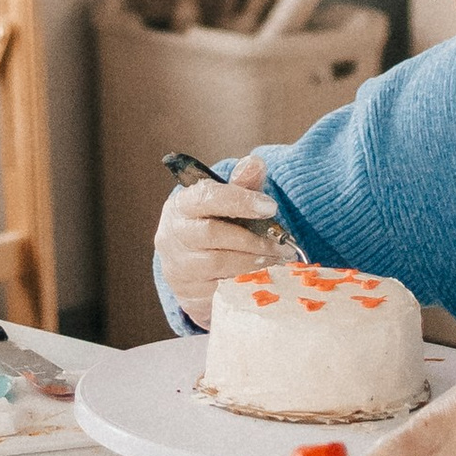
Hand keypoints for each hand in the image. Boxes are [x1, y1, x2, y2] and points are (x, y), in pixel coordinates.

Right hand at [155, 151, 287, 322]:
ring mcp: (179, 267)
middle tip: (282, 244)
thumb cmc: (213, 225)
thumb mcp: (226, 202)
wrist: (189, 265)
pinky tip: (265, 275)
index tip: (271, 206)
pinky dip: (247, 281)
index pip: (206, 197)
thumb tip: (256, 162)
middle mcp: (173, 236)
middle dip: (253, 239)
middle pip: (213, 234)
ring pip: (220, 264)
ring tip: (279, 259)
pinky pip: (222, 288)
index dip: (240, 200)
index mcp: (181, 206)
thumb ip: (242, 183)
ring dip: (254, 261)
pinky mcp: (190, 293)